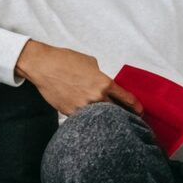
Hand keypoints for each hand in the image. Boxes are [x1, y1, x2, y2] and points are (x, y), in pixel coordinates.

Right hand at [15, 40, 142, 116]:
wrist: (43, 66)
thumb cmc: (66, 61)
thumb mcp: (91, 63)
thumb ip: (102, 76)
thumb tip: (105, 85)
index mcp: (104, 83)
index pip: (127, 99)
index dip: (136, 107)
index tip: (140, 111)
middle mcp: (95, 97)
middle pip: (116, 112)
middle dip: (123, 116)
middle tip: (128, 119)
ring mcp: (82, 107)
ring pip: (99, 118)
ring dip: (105, 119)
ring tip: (109, 122)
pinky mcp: (69, 113)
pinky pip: (83, 119)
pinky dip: (87, 118)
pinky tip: (89, 119)